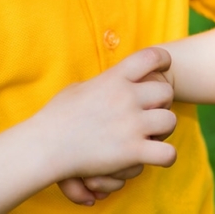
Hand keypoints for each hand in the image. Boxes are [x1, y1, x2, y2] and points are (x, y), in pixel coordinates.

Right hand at [32, 48, 176, 204]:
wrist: (44, 146)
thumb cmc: (55, 118)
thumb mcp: (77, 89)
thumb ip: (99, 83)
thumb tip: (107, 81)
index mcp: (113, 79)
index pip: (150, 57)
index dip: (163, 60)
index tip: (164, 67)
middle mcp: (126, 97)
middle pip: (166, 92)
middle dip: (163, 104)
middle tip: (153, 113)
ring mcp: (131, 124)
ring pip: (170, 121)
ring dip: (164, 131)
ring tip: (153, 136)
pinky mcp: (132, 151)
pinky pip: (167, 153)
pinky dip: (165, 156)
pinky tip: (155, 157)